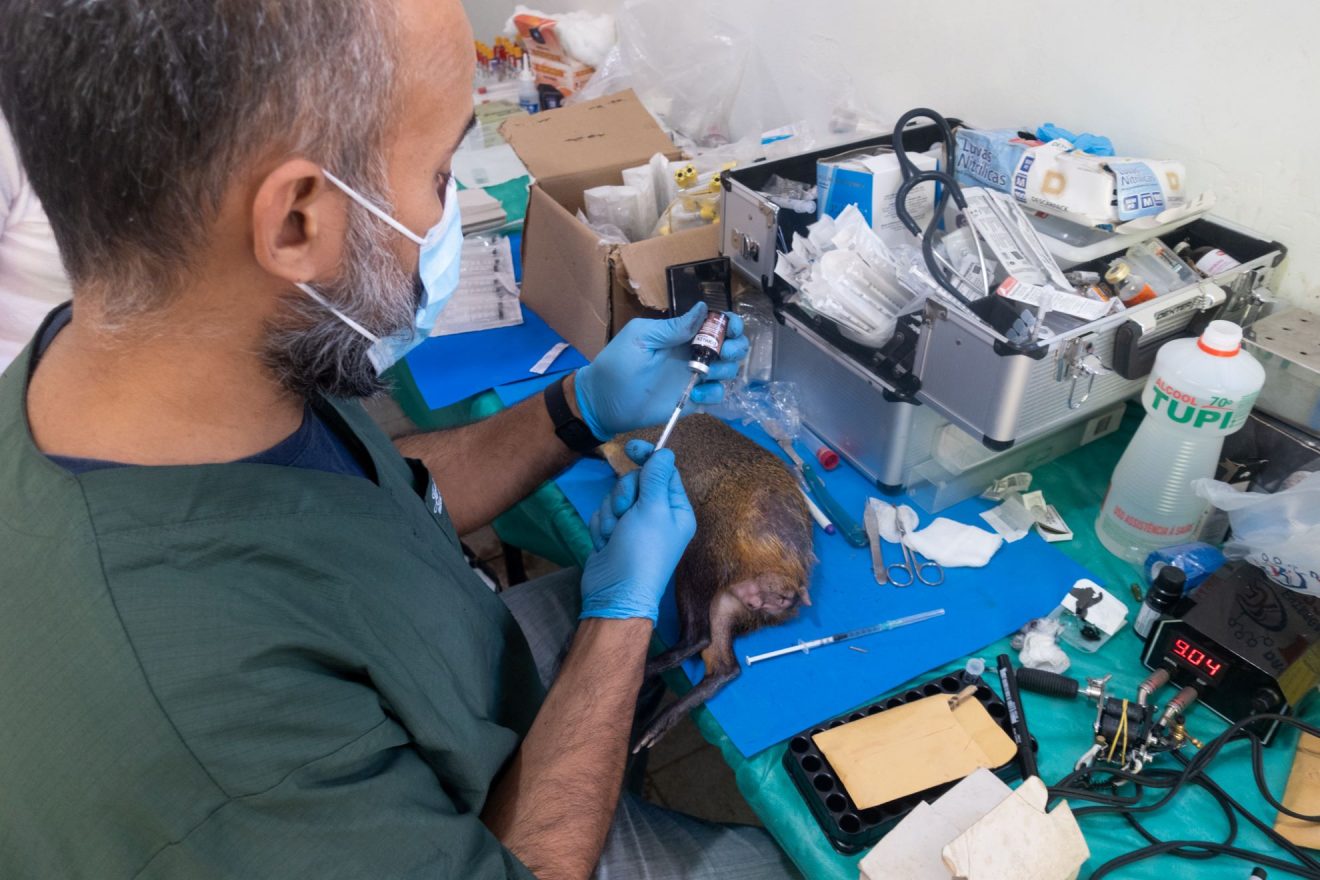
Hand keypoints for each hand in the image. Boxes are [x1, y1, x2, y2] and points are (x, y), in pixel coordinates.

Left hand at [574, 303, 747, 438]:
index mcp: (682, 334)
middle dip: (735, 346)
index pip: (716, 322)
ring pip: (729, 369)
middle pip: (731, 345)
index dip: (729, 322)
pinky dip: (713, 393)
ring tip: (705, 373)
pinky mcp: (693, 399)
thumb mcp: (640, 338)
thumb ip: (672, 327)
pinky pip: (717, 395)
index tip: (729, 327)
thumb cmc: (616, 365)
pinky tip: (696, 394)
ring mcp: (695, 377)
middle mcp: (693, 353)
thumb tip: (703, 308)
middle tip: (721, 352)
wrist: (603, 402)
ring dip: (725, 369)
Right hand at [580, 441, 694, 621]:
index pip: (664, 472)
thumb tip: (665, 452)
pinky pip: (603, 514)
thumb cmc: (641, 551)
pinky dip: (601, 526)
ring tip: (614, 535)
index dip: (648, 458)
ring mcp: (633, 525)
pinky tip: (605, 543)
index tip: (631, 447)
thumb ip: (656, 477)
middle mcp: (657, 516)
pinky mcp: (613, 534)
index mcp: (676, 510)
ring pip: (615, 497)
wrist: (614, 592)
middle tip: (625, 512)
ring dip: (610, 514)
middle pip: (635, 482)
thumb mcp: (653, 509)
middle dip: (624, 495)